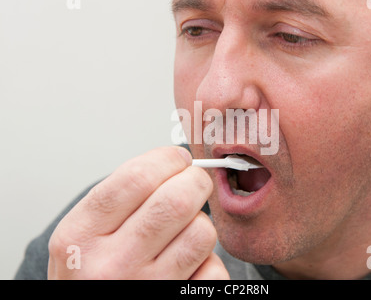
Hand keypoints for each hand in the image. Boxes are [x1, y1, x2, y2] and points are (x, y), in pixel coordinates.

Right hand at [48, 147, 229, 279]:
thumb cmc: (90, 275)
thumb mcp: (82, 234)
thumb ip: (118, 198)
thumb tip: (172, 162)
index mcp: (81, 236)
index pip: (137, 178)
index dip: (167, 159)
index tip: (177, 159)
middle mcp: (111, 264)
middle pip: (177, 201)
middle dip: (195, 181)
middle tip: (193, 183)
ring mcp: (146, 287)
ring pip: (201, 232)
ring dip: (200, 223)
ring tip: (185, 228)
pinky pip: (213, 269)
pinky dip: (207, 261)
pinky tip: (189, 263)